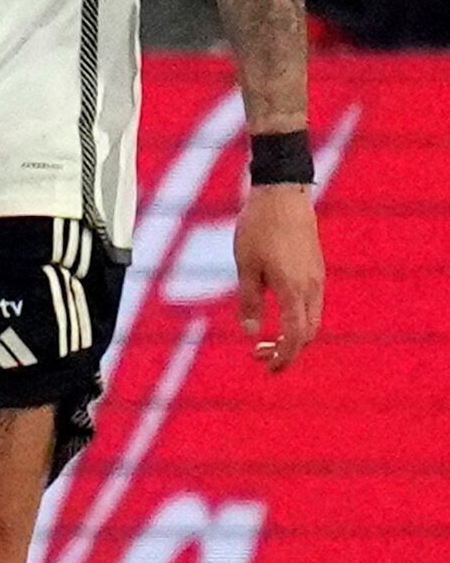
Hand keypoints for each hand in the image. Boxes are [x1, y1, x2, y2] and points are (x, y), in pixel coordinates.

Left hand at [232, 183, 324, 372]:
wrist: (282, 195)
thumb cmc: (258, 229)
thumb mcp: (245, 266)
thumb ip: (249, 301)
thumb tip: (252, 332)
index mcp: (294, 289)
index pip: (296, 336)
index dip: (284, 357)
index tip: (266, 367)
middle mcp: (312, 286)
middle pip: (307, 333)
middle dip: (287, 351)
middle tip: (260, 356)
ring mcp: (317, 277)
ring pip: (312, 319)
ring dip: (293, 336)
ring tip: (266, 342)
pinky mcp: (315, 269)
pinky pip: (312, 304)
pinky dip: (299, 319)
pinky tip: (279, 317)